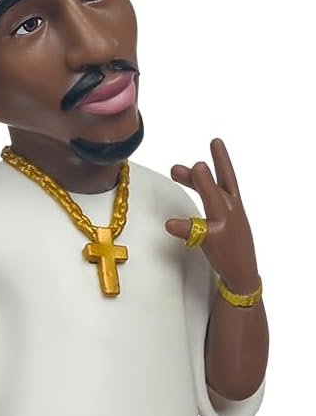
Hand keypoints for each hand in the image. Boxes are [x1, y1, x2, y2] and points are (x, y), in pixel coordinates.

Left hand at [166, 138, 259, 292]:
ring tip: (180, 171)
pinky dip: (183, 227)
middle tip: (197, 163)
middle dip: (208, 174)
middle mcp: (232, 211)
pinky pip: (197, 232)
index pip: (228, 177)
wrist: (243, 274)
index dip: (222, 159)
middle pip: (220, 186)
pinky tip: (171, 224)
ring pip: (214, 201)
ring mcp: (224, 226)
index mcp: (234, 204)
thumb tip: (178, 169)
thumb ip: (201, 191)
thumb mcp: (221, 216)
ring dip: (202, 185)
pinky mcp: (214, 241)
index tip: (215, 141)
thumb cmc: (230, 243)